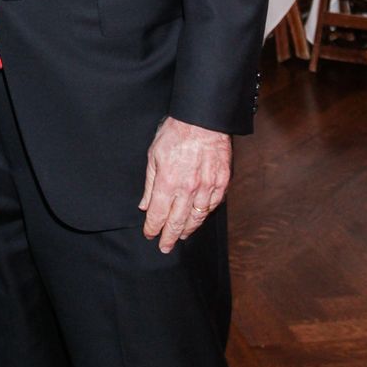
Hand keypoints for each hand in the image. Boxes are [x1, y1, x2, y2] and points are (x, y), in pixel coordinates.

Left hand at [139, 116, 230, 253]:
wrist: (203, 119)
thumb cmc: (176, 132)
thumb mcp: (154, 155)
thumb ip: (150, 184)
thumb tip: (144, 205)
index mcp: (169, 182)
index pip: (158, 214)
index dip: (152, 228)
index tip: (149, 234)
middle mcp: (188, 189)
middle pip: (177, 222)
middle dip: (169, 237)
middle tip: (165, 247)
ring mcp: (207, 187)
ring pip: (197, 217)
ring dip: (188, 229)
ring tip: (181, 236)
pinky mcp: (222, 182)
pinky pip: (213, 205)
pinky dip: (204, 214)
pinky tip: (199, 217)